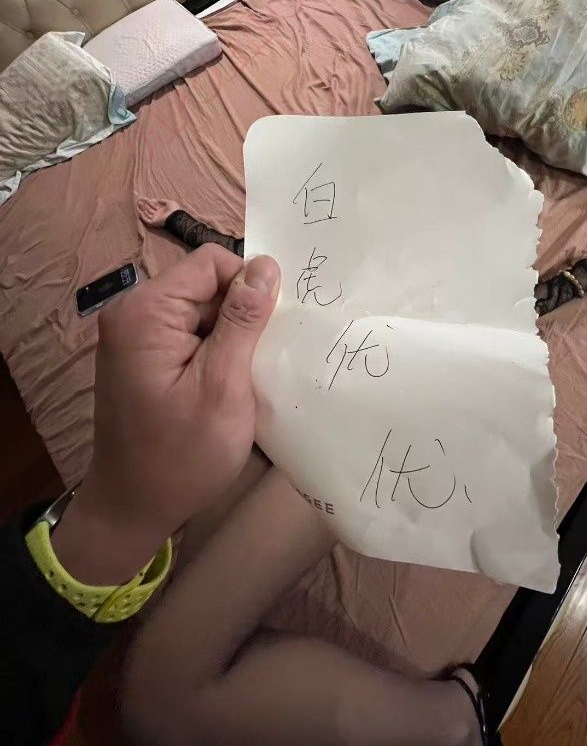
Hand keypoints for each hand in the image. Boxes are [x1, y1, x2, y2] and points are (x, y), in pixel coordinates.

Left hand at [52, 245, 279, 583]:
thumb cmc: (181, 456)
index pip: (212, 262)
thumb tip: (266, 265)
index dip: (249, 287)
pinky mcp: (142, 357)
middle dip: (240, 316)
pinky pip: (189, 334)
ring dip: (230, 338)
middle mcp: (133, 313)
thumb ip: (243, 321)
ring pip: (202, 310)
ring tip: (244, 380)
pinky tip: (226, 386)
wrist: (132, 510)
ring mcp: (134, 336)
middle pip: (206, 285)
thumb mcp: (223, 386)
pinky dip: (214, 353)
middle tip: (259, 362)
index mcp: (146, 312)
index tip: (269, 332)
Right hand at [136, 195, 179, 227]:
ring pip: (147, 213)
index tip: (143, 197)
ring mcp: (156, 218)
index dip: (148, 201)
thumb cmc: (174, 209)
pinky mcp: (154, 222)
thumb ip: (162, 200)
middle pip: (149, 209)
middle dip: (144, 204)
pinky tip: (139, 212)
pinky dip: (142, 216)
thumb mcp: (169, 202)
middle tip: (139, 200)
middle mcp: (158, 214)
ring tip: (139, 203)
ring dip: (143, 209)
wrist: (175, 217)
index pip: (153, 205)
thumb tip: (156, 199)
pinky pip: (146, 220)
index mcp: (162, 209)